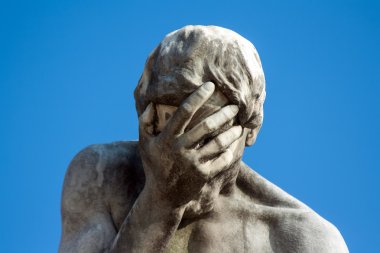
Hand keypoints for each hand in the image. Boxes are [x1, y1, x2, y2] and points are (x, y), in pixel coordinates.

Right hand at [138, 82, 242, 207]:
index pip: (184, 112)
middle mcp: (181, 149)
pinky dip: (231, 152)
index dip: (198, 97)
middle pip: (207, 126)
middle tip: (235, 106)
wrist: (163, 197)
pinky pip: (222, 161)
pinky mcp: (204, 175)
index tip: (210, 86)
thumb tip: (151, 104)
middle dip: (224, 114)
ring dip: (232, 132)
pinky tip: (235, 144)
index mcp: (167, 138)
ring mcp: (194, 163)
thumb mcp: (144, 144)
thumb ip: (145, 123)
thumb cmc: (155, 165)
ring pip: (218, 143)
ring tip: (240, 125)